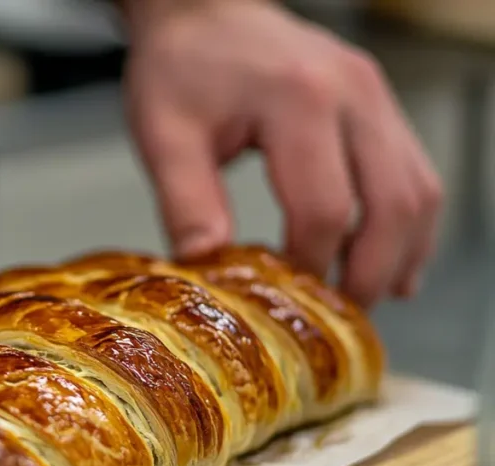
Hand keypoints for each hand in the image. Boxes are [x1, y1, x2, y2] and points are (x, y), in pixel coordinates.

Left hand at [120, 0, 442, 307]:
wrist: (204, 11)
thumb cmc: (182, 66)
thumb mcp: (164, 134)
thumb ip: (185, 201)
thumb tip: (207, 266)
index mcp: (298, 100)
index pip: (324, 210)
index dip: (308, 268)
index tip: (284, 303)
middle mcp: (353, 94)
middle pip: (391, 206)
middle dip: (368, 274)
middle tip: (338, 319)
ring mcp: (375, 96)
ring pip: (417, 191)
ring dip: (399, 253)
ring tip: (364, 298)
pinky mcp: (378, 104)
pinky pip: (413, 172)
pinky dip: (407, 223)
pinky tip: (388, 259)